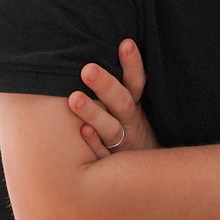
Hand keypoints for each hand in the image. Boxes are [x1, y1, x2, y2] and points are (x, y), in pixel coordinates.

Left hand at [71, 39, 156, 159]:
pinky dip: (95, 143)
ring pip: (110, 128)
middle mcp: (130, 124)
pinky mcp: (112, 164)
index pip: (136, 82)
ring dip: (93, 113)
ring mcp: (123, 145)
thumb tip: (110, 48)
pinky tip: (82, 132)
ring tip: (74, 98)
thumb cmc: (131, 134)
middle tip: (87, 69)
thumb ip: (120, 85)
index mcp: (135, 107)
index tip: (125, 42)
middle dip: (106, 84)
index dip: (132, 64)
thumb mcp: (132, 110)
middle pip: (121, 102)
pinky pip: (103, 154)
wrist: (145, 177)